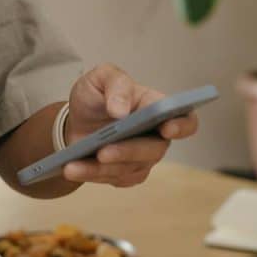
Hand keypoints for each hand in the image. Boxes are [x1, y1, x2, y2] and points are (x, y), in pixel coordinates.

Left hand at [63, 64, 198, 186]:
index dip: (181, 126)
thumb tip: (121, 110)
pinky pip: (113, 179)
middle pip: (153, 150)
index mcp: (157, 107)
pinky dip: (91, 175)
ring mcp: (142, 158)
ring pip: (128, 168)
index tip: (167, 128)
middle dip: (127, 151)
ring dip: (100, 168)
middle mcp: (156, 136)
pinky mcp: (126, 174)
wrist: (78, 119)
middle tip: (102, 151)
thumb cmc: (98, 95)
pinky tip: (71, 168)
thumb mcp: (101, 77)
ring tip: (72, 165)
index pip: (185, 119)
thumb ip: (115, 85)